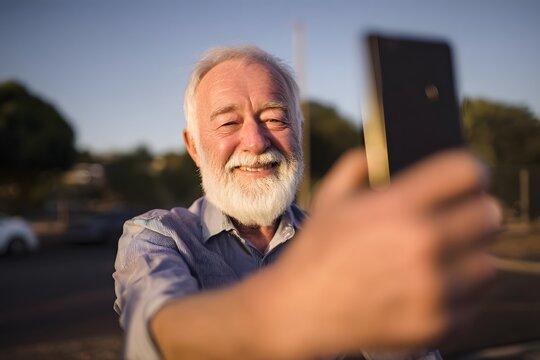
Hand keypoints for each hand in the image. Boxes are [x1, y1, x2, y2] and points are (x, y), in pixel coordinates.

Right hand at [259, 149, 499, 356]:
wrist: (299, 311)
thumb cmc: (314, 252)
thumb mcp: (329, 197)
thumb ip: (357, 164)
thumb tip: (378, 153)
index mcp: (397, 206)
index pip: (468, 171)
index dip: (471, 170)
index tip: (469, 178)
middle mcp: (422, 244)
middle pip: (489, 214)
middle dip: (474, 211)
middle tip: (459, 217)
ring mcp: (432, 287)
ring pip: (487, 260)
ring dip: (469, 254)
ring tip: (445, 255)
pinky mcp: (436, 322)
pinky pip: (475, 299)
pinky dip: (460, 290)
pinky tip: (434, 284)